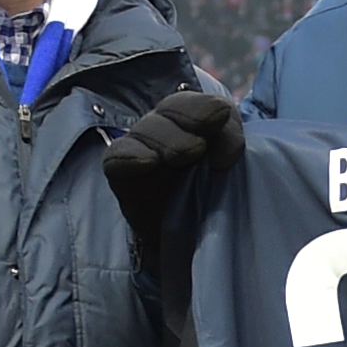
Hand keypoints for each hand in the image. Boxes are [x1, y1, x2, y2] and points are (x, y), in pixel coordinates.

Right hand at [102, 89, 244, 266]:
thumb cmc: (217, 197)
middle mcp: (164, 131)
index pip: (193, 103)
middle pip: (167, 112)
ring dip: (164, 139)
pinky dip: (130, 157)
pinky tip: (148, 161)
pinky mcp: (124, 179)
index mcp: (193, 121)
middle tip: (202, 144)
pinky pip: (116, 160)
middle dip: (186, 121)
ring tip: (184, 155)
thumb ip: (229, 146)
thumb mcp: (230, 167)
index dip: (203, 106)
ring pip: (143, 132)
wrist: (196, 242)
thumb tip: (223, 152)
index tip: (222, 116)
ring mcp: (140, 151)